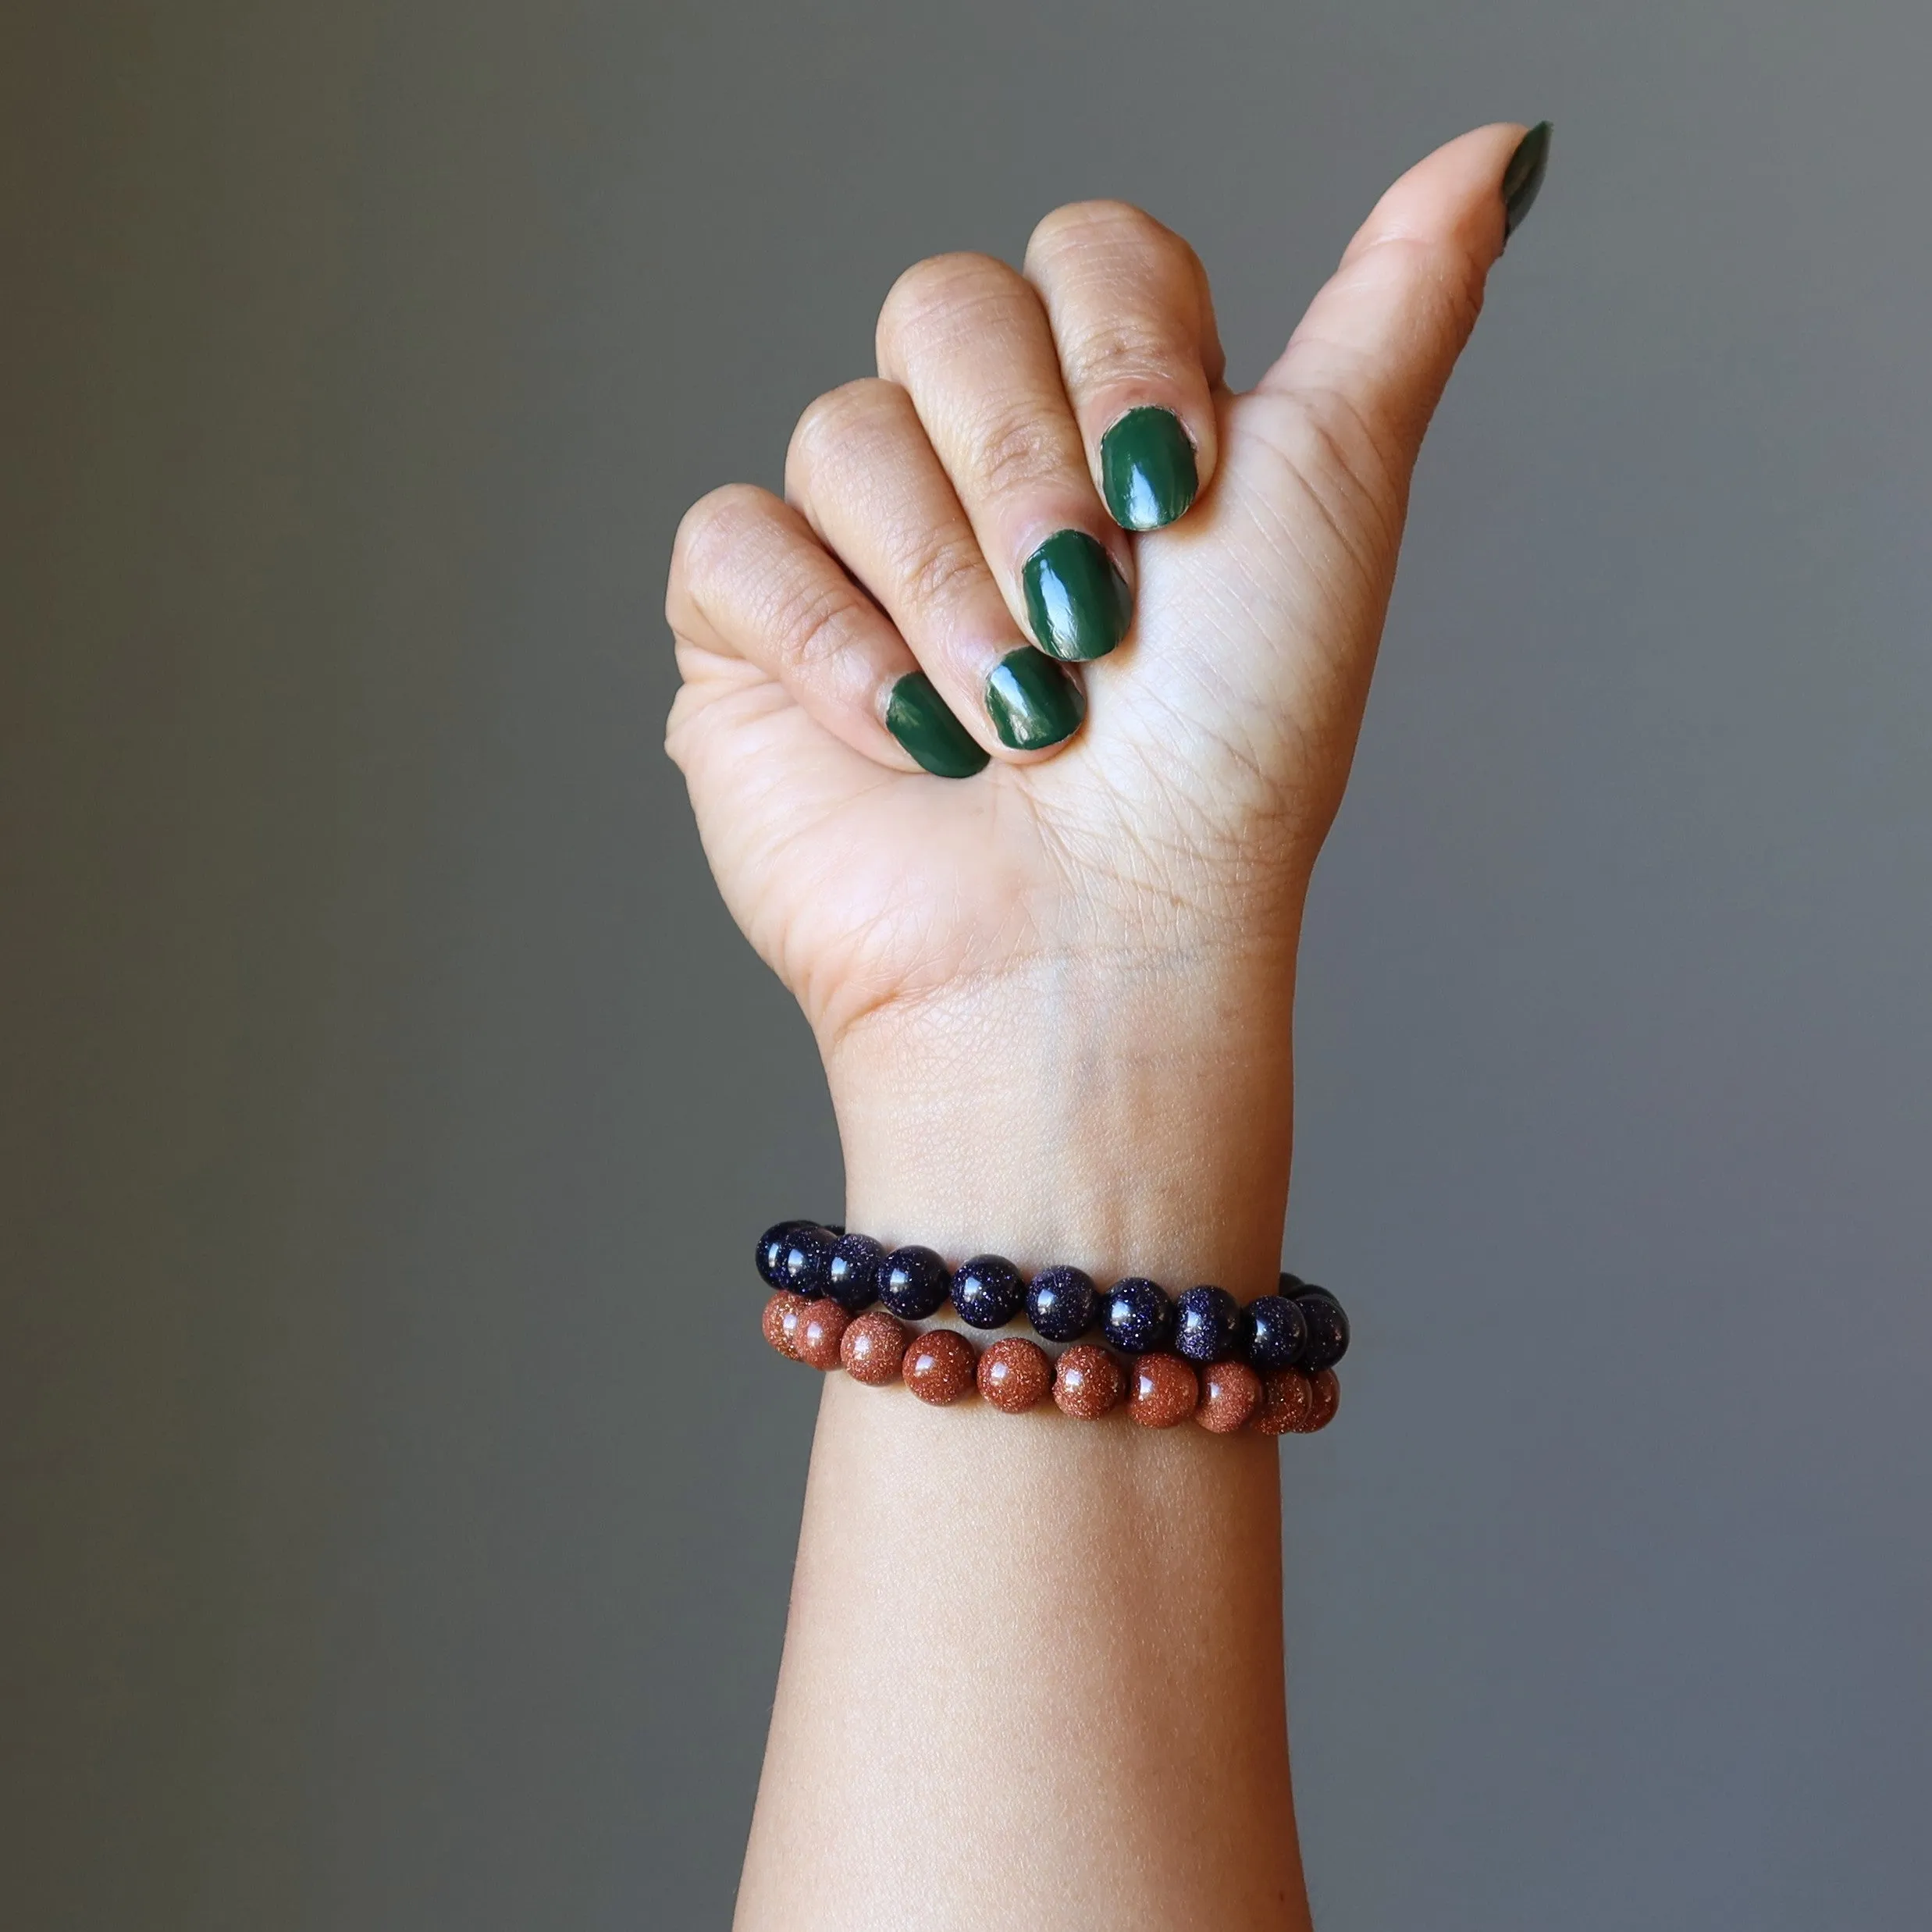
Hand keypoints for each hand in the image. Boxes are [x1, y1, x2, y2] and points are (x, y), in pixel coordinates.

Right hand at [667, 124, 1548, 1287]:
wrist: (1092, 948)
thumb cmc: (1226, 754)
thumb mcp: (1333, 493)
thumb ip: (1401, 304)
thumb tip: (1502, 148)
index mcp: (1113, 418)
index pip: (1082, 254)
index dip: (1125, 348)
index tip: (1181, 492)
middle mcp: (980, 464)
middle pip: (945, 309)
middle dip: (1026, 469)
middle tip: (1088, 618)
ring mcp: (856, 544)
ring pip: (841, 426)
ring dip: (946, 587)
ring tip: (1012, 720)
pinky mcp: (749, 630)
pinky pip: (732, 541)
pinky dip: (831, 643)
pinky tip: (903, 738)